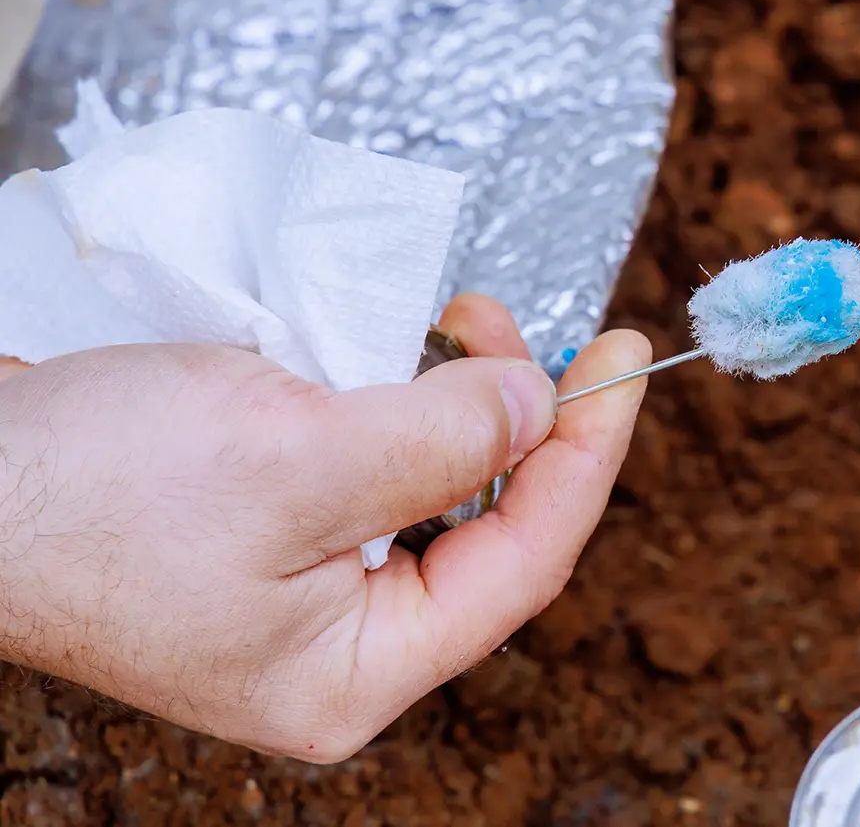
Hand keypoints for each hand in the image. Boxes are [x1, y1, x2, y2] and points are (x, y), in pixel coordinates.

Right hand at [0, 295, 649, 761]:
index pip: (526, 562)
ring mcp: (298, 596)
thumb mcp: (301, 458)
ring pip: (433, 491)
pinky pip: (370, 472)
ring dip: (457, 400)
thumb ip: (444, 441)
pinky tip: (389, 352)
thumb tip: (541, 409)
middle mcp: (337, 649)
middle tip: (513, 323)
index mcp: (356, 673)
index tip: (625, 358)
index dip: (589, 454)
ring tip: (452, 322)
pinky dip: (395, 404)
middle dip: (522, 418)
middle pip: (487, 528)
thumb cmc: (98, 491)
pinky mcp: (264, 537)